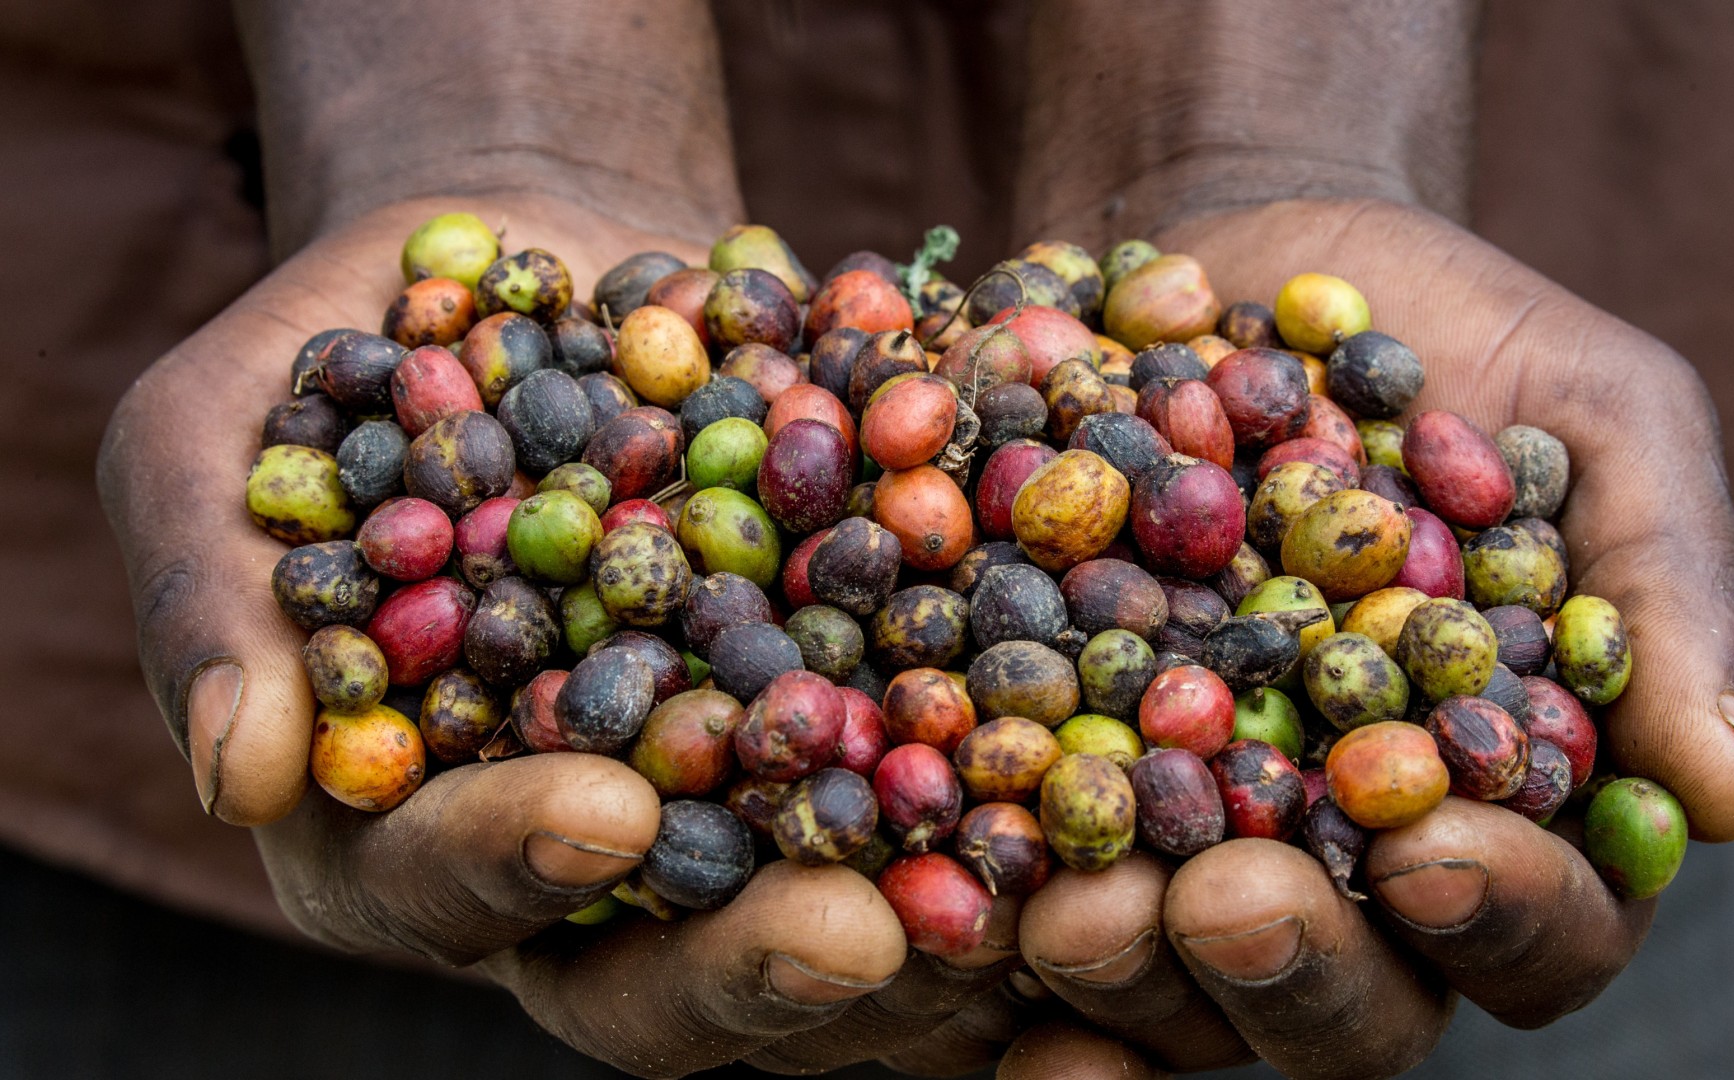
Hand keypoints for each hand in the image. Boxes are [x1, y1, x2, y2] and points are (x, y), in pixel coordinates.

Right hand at [97, 195, 1034, 1075]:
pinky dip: (1006, 778)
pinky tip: (1093, 768)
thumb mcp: (220, 442)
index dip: (516, 866)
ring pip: (816, 907)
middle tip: (862, 937)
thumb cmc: (337, 355)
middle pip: (656, 964)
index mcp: (401, 825)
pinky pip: (929, 772)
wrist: (531, 272)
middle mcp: (572, 856)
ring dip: (921, 919)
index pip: (442, 889)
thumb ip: (222, 601)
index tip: (607, 814)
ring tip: (1013, 894)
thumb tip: (241, 771)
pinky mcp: (844, 721)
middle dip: (754, 959)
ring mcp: (721, 801)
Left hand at [1002, 198, 1733, 1077]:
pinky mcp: (1053, 782)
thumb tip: (1730, 794)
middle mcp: (1353, 861)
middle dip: (1290, 968)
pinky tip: (946, 906)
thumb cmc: (1456, 338)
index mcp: (1512, 807)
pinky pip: (1022, 884)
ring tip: (1068, 906)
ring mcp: (1197, 835)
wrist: (1248, 248)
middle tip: (1226, 901)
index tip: (1429, 851)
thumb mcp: (1602, 418)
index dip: (1497, 913)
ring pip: (1176, 981)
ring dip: (1126, 969)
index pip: (1540, 927)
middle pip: (1350, 1002)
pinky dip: (985, 913)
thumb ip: (1667, 592)